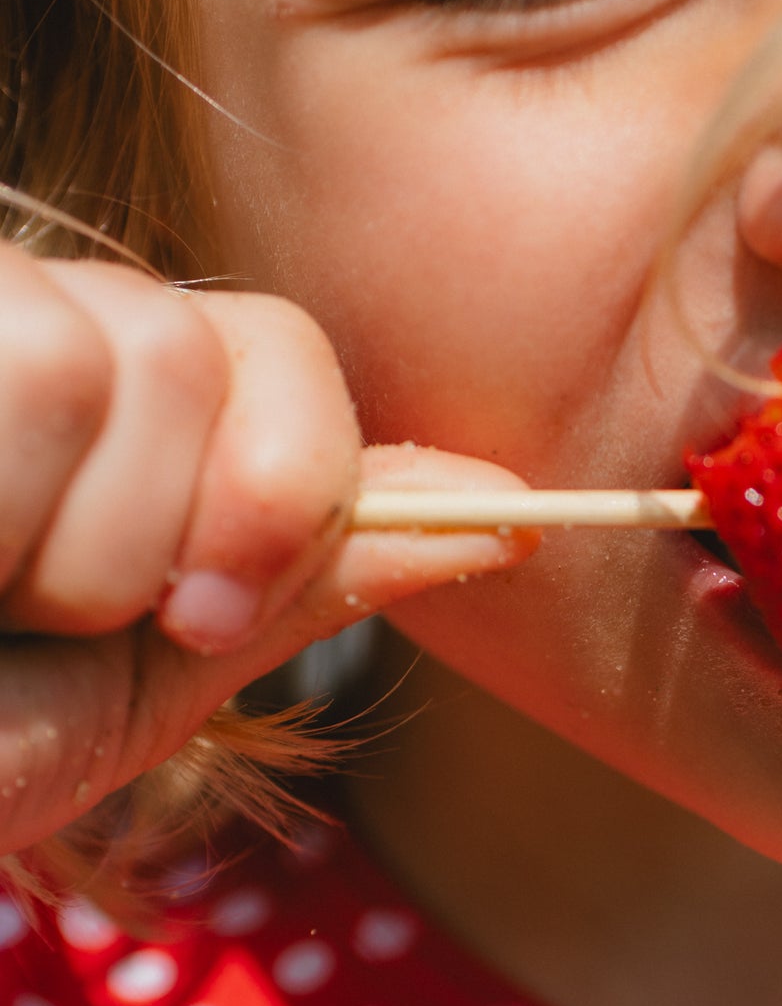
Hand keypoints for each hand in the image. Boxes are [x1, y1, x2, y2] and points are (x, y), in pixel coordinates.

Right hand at [0, 245, 534, 861]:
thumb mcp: (136, 680)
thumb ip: (303, 577)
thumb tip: (507, 514)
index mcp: (89, 399)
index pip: (268, 341)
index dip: (283, 483)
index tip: (203, 612)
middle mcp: (6, 325)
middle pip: (196, 344)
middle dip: (148, 529)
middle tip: (34, 612)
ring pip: (86, 354)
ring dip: (48, 540)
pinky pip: (26, 358)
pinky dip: (2, 508)